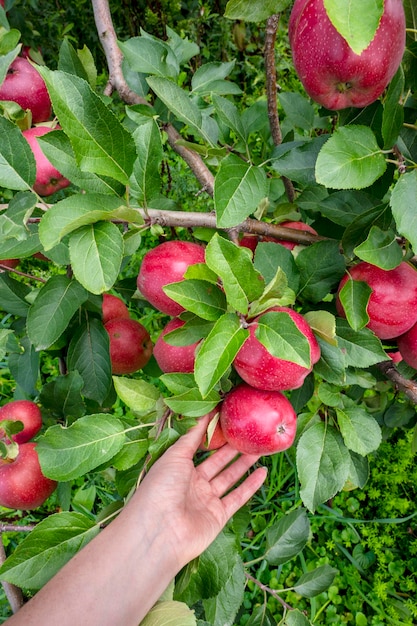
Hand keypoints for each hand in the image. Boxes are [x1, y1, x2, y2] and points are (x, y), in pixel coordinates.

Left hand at [132, 415, 266, 565]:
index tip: (227, 419)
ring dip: (244, 463)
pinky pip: (237, 497)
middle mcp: (192, 484)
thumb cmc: (161, 488)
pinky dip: (250, 485)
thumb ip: (191, 436)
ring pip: (229, 477)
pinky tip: (262, 472)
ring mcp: (205, 500)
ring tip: (260, 447)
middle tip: (248, 432)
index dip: (211, 434)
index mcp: (178, 468)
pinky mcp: (218, 516)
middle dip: (232, 447)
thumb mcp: (175, 455)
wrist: (160, 532)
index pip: (198, 447)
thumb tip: (204, 413)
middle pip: (216, 462)